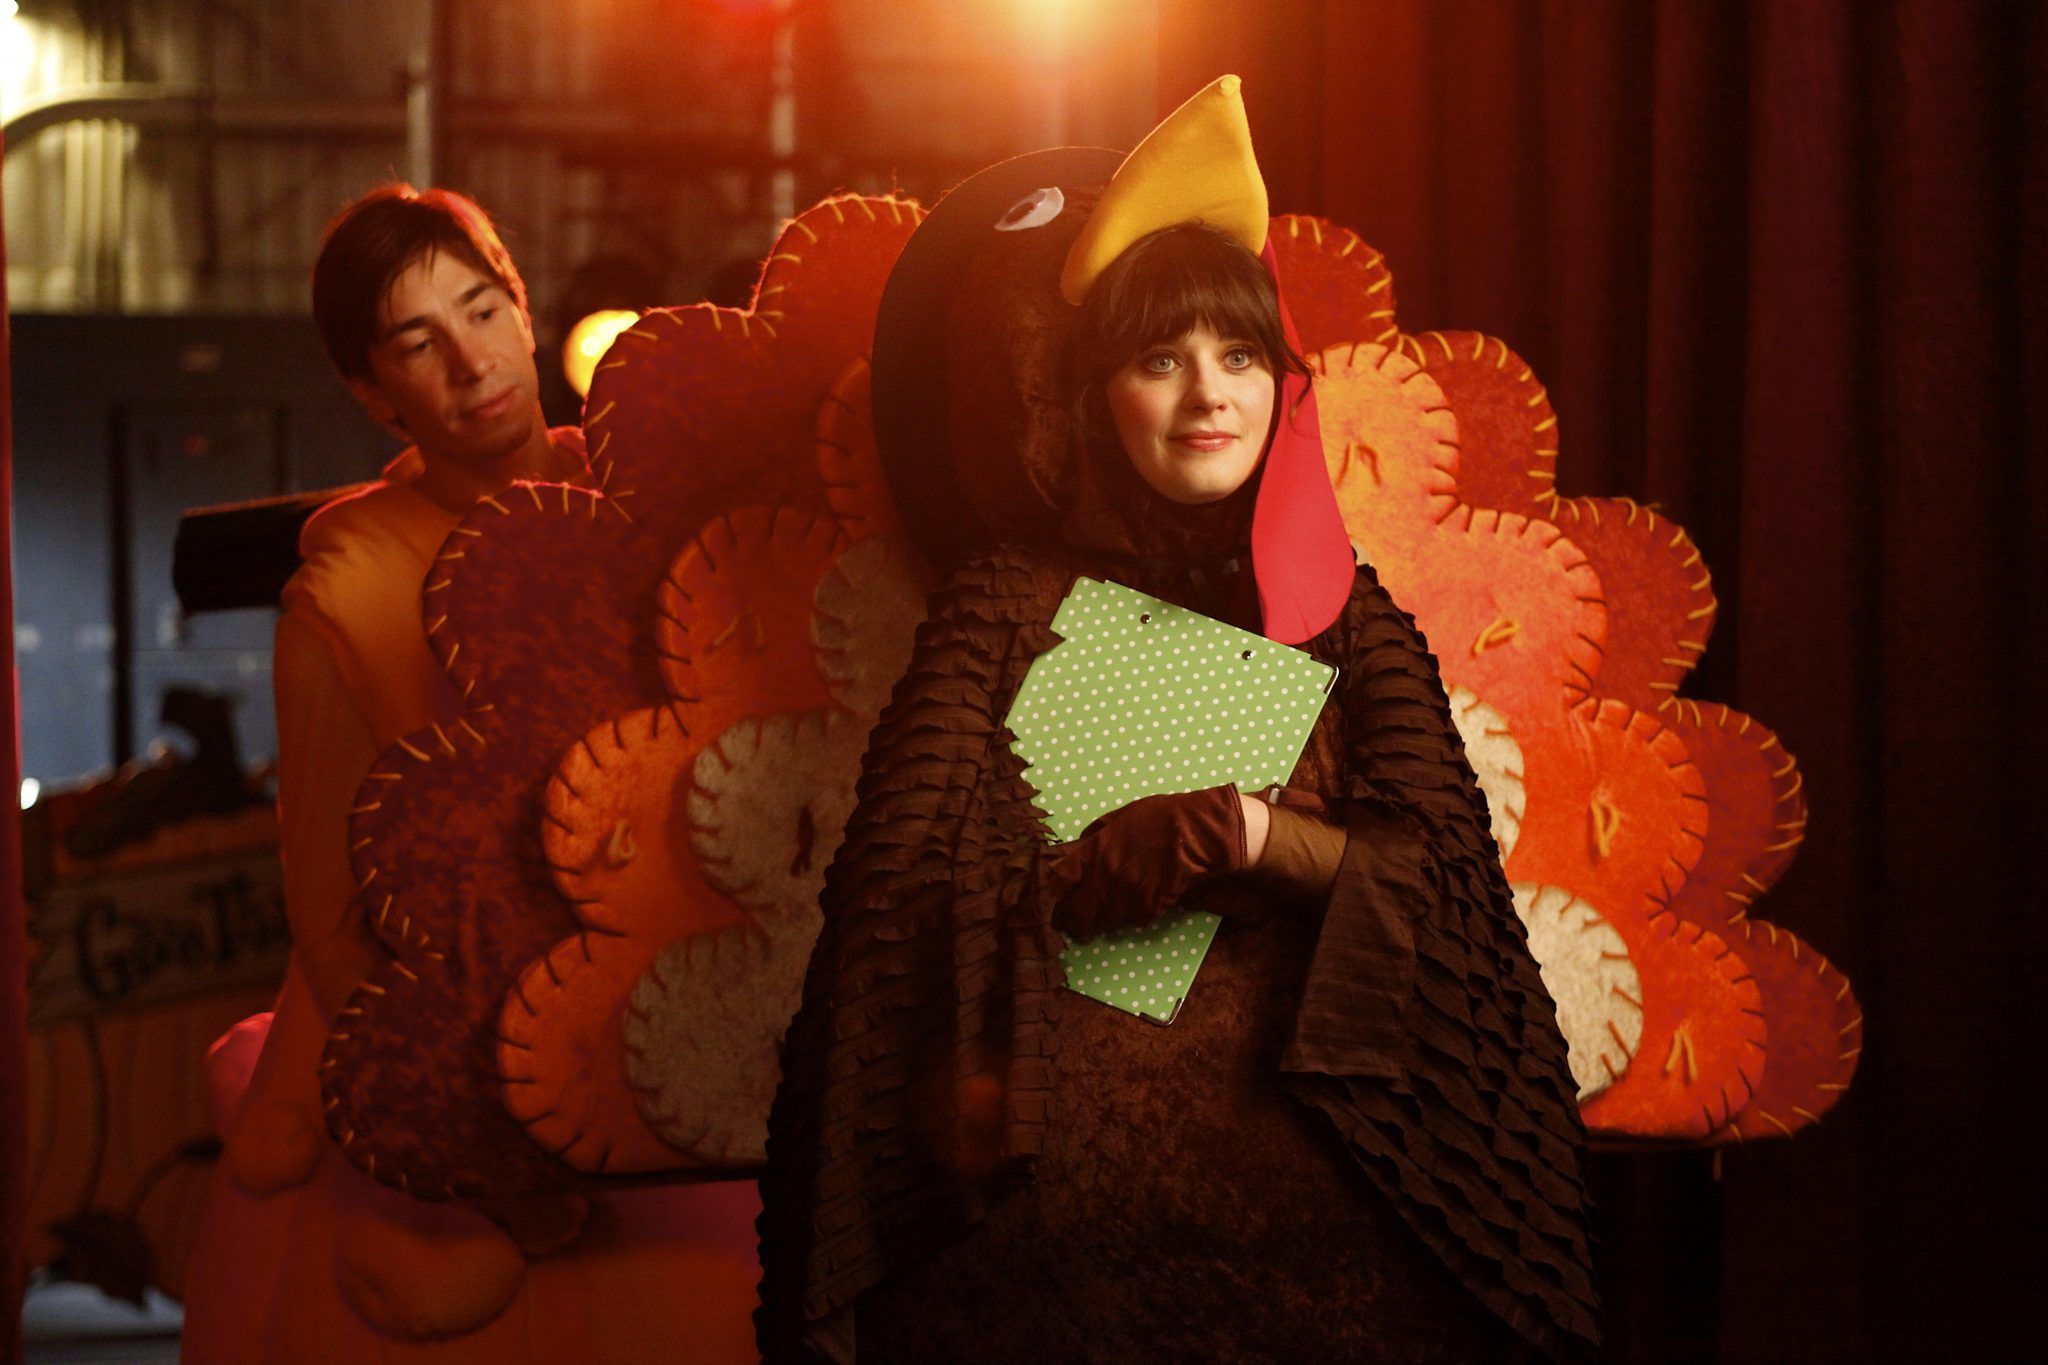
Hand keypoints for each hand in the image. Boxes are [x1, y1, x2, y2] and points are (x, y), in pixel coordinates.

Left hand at [1051, 784, 1248, 939]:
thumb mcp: (1119, 817)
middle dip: (1067, 918)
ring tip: (1093, 915)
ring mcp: (1124, 899)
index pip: (1059, 881)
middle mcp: (1103, 881)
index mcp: (1093, 853)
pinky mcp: (1145, 911)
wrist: (1198, 837)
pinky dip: (1121, 917)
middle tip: (1066, 917)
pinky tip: (1125, 906)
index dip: (1051, 891)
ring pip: (1097, 922)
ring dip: (1093, 921)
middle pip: (1073, 913)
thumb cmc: (1160, 819)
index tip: (1051, 894)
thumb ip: (1094, 836)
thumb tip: (1079, 849)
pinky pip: (1124, 920)